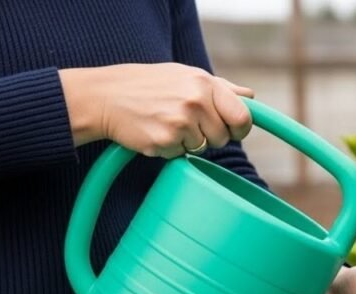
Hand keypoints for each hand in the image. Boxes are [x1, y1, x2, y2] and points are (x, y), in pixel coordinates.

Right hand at [59, 63, 253, 156]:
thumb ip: (221, 88)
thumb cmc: (148, 85)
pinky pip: (181, 154)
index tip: (232, 130)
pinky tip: (155, 131)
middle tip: (186, 122)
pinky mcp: (166, 140)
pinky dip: (170, 148)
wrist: (104, 96)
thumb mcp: (185, 75)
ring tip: (167, 123)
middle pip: (224, 137)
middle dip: (210, 135)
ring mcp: (181, 122)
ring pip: (203, 148)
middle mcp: (196, 101)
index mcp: (205, 83)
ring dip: (189, 142)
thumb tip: (251, 96)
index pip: (244, 117)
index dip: (240, 128)